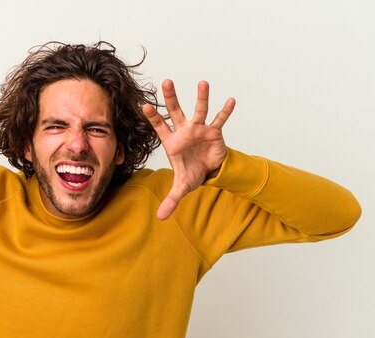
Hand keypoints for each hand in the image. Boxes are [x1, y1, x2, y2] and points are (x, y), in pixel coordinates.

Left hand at [143, 80, 235, 219]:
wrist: (210, 171)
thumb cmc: (192, 173)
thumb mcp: (181, 187)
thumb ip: (171, 200)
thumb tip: (161, 218)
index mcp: (172, 141)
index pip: (159, 127)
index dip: (153, 117)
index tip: (144, 106)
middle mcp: (184, 131)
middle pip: (176, 111)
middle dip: (171, 98)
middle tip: (166, 82)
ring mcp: (199, 129)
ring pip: (199, 110)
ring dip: (201, 97)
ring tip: (202, 83)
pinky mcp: (214, 132)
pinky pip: (220, 120)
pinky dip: (225, 111)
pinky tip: (230, 100)